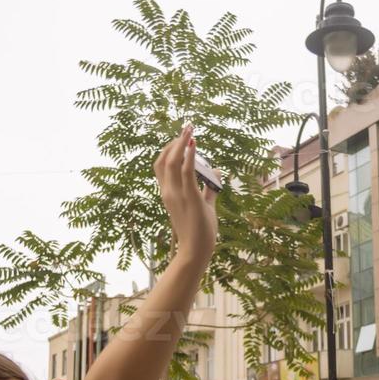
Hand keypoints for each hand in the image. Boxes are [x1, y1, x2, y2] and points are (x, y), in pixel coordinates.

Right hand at [154, 126, 217, 265]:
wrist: (195, 251)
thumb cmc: (199, 231)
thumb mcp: (204, 206)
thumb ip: (210, 189)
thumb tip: (218, 173)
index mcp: (168, 193)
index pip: (161, 165)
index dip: (169, 148)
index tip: (182, 138)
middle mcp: (168, 191)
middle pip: (163, 159)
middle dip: (175, 141)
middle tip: (188, 128)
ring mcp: (177, 194)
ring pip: (172, 161)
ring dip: (181, 143)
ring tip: (190, 129)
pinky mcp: (189, 198)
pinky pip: (186, 172)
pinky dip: (189, 155)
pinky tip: (194, 144)